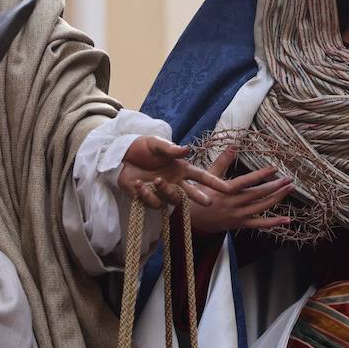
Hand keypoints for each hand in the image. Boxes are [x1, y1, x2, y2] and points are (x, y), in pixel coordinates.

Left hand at [118, 136, 233, 209]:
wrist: (120, 155)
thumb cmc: (142, 147)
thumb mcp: (157, 144)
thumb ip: (171, 149)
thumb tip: (187, 149)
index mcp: (180, 169)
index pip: (201, 176)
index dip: (214, 182)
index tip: (228, 188)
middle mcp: (174, 182)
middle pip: (191, 194)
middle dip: (200, 197)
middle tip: (209, 202)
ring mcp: (161, 192)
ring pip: (172, 199)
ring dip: (166, 191)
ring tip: (157, 180)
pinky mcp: (147, 198)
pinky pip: (153, 203)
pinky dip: (147, 194)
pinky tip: (139, 183)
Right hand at [186, 144, 293, 235]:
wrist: (195, 220)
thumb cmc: (201, 194)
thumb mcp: (208, 176)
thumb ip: (222, 161)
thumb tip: (233, 145)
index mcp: (225, 191)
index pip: (246, 182)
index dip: (260, 175)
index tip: (274, 168)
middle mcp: (233, 204)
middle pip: (258, 195)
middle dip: (275, 186)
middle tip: (289, 179)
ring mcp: (239, 216)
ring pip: (262, 207)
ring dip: (277, 198)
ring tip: (289, 188)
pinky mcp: (241, 224)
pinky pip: (260, 225)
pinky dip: (274, 223)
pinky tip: (287, 219)